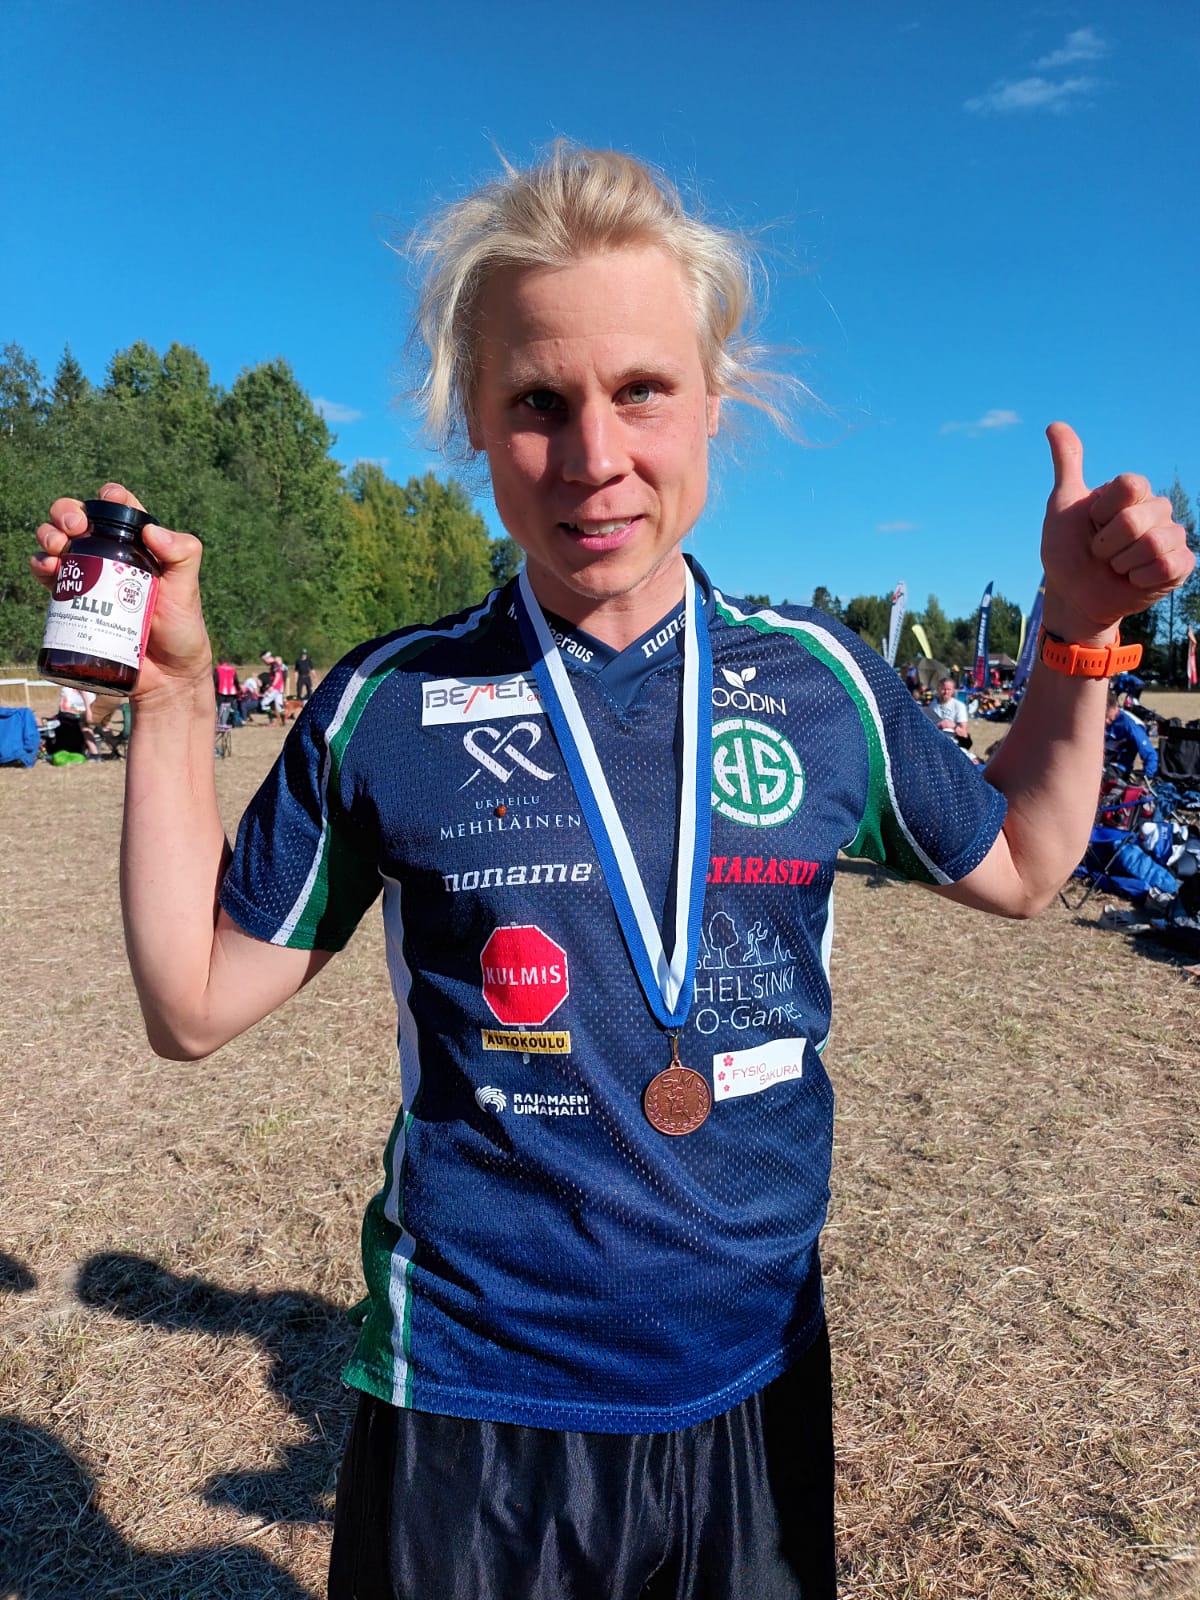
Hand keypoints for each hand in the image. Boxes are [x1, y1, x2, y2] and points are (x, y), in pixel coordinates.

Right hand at [33, 485, 211, 702]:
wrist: (165, 676)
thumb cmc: (181, 629)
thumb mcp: (187, 589)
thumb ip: (184, 555)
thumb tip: (152, 531)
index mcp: (139, 545)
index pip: (119, 508)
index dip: (109, 497)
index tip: (109, 499)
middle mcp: (110, 556)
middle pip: (78, 519)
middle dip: (67, 513)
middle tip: (75, 528)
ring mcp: (89, 578)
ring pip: (57, 543)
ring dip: (48, 536)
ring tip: (58, 549)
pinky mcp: (75, 603)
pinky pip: (49, 576)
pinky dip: (41, 566)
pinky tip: (48, 569)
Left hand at [1041, 423, 1193, 641]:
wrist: (1073, 594)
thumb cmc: (1068, 549)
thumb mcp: (1063, 505)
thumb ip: (1067, 465)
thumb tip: (1054, 424)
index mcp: (1134, 493)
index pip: (1130, 485)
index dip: (1102, 511)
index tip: (1092, 522)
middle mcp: (1158, 510)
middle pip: (1136, 519)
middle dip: (1106, 544)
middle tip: (1101, 552)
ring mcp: (1172, 538)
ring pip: (1152, 544)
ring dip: (1121, 563)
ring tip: (1116, 567)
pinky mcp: (1179, 566)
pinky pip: (1165, 567)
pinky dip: (1139, 578)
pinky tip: (1133, 579)